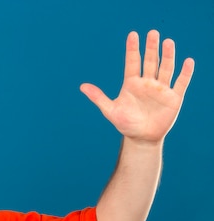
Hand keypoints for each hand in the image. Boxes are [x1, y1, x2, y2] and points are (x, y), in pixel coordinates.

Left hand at [80, 30, 194, 142]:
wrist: (141, 138)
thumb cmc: (126, 124)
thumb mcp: (110, 111)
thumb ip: (98, 97)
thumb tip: (82, 86)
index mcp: (132, 84)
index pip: (132, 62)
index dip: (132, 49)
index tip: (133, 35)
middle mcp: (147, 83)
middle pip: (150, 61)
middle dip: (151, 48)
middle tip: (152, 33)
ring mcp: (161, 89)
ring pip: (165, 68)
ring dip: (167, 56)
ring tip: (168, 42)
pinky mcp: (174, 98)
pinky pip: (181, 83)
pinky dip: (185, 73)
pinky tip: (187, 61)